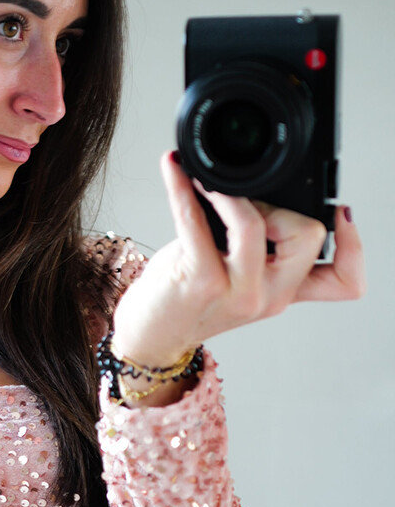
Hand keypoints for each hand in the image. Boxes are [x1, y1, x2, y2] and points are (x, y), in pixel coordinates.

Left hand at [110, 150, 365, 368]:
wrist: (150, 336)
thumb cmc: (187, 299)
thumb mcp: (238, 276)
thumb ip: (262, 246)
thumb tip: (261, 189)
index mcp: (285, 291)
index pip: (345, 281)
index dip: (354, 247)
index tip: (343, 212)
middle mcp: (269, 296)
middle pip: (307, 234)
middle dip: (278, 205)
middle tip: (244, 204)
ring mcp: (238, 292)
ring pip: (254, 224)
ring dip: (229, 194)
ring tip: (207, 185)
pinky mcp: (201, 282)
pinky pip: (197, 221)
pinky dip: (183, 188)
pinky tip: (174, 170)